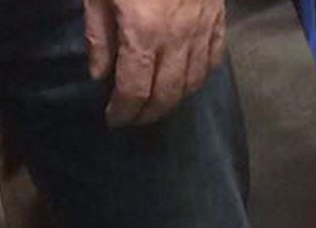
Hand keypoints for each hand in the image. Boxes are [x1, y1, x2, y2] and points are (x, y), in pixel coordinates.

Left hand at [84, 0, 226, 127]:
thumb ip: (98, 32)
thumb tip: (99, 74)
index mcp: (142, 31)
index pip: (134, 89)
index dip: (123, 111)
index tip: (113, 119)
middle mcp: (176, 40)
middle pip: (166, 95)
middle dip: (148, 114)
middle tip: (134, 118)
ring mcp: (201, 31)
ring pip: (192, 83)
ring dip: (174, 99)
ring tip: (158, 102)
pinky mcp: (217, 21)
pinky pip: (213, 61)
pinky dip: (200, 77)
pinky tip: (187, 80)